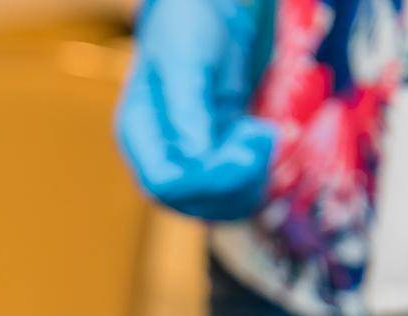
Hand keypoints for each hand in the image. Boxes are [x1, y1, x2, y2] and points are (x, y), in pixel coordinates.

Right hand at [115, 0, 277, 220]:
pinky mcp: (220, 156)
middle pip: (192, 202)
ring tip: (267, 134)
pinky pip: (238, 189)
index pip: (163, 184)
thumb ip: (188, 111)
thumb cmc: (190, 22)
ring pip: (219, 204)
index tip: (244, 148)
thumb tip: (196, 162)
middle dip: (233, 179)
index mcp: (139, 133)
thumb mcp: (186, 60)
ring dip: (251, 181)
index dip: (205, 181)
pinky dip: (260, 175)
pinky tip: (268, 137)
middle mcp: (161, 154)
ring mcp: (190, 159)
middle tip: (262, 135)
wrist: (215, 5)